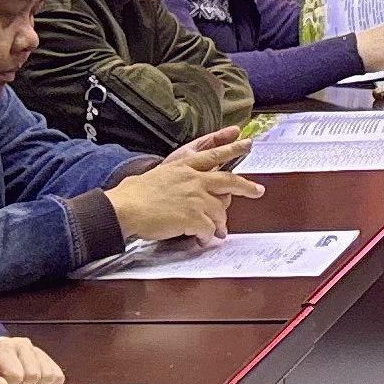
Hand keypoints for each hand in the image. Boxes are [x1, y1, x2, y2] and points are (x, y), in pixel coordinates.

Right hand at [109, 129, 259, 245]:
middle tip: (258, 191)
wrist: (125, 207)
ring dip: (220, 223)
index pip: (214, 154)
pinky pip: (209, 229)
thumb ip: (172, 179)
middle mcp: (194, 179)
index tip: (246, 143)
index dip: (232, 148)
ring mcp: (196, 197)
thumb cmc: (133, 194)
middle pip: (229, 180)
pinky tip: (201, 239)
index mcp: (184, 166)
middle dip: (247, 186)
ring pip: (220, 210)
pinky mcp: (194, 216)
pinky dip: (207, 236)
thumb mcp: (156, 175)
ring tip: (218, 232)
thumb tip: (173, 190)